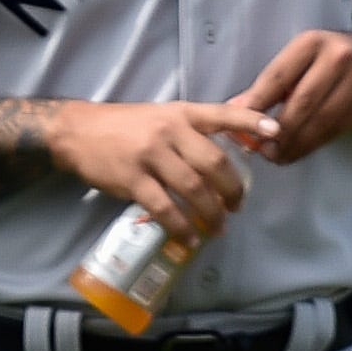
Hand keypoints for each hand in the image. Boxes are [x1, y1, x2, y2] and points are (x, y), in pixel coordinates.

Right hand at [46, 99, 277, 243]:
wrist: (76, 132)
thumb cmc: (123, 125)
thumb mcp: (160, 115)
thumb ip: (192, 128)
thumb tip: (231, 147)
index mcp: (180, 113)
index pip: (222, 115)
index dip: (250, 123)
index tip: (275, 134)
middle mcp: (168, 132)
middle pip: (214, 164)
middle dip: (232, 190)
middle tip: (237, 206)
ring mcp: (149, 155)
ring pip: (193, 189)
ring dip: (211, 213)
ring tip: (218, 226)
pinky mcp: (131, 179)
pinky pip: (164, 208)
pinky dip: (181, 226)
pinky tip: (189, 237)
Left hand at [234, 30, 351, 164]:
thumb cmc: (321, 62)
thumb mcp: (296, 61)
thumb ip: (265, 86)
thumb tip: (231, 110)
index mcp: (312, 42)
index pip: (278, 76)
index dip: (257, 103)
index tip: (238, 124)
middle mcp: (339, 58)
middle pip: (301, 101)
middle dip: (277, 130)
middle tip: (258, 149)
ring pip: (319, 120)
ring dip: (294, 144)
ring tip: (274, 155)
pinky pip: (334, 130)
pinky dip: (311, 145)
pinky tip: (295, 152)